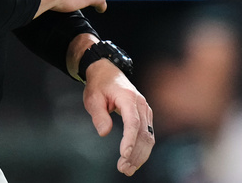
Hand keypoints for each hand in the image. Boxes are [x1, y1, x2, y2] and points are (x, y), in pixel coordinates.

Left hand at [83, 59, 154, 176]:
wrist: (107, 72)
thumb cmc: (99, 85)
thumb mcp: (92, 98)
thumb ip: (99, 115)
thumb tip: (104, 132)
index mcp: (128, 97)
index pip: (132, 122)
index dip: (129, 140)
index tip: (124, 155)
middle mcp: (141, 104)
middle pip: (143, 133)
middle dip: (135, 153)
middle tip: (123, 168)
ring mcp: (146, 110)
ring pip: (149, 137)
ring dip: (140, 155)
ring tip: (128, 169)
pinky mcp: (146, 116)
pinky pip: (148, 135)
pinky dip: (143, 149)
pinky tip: (135, 160)